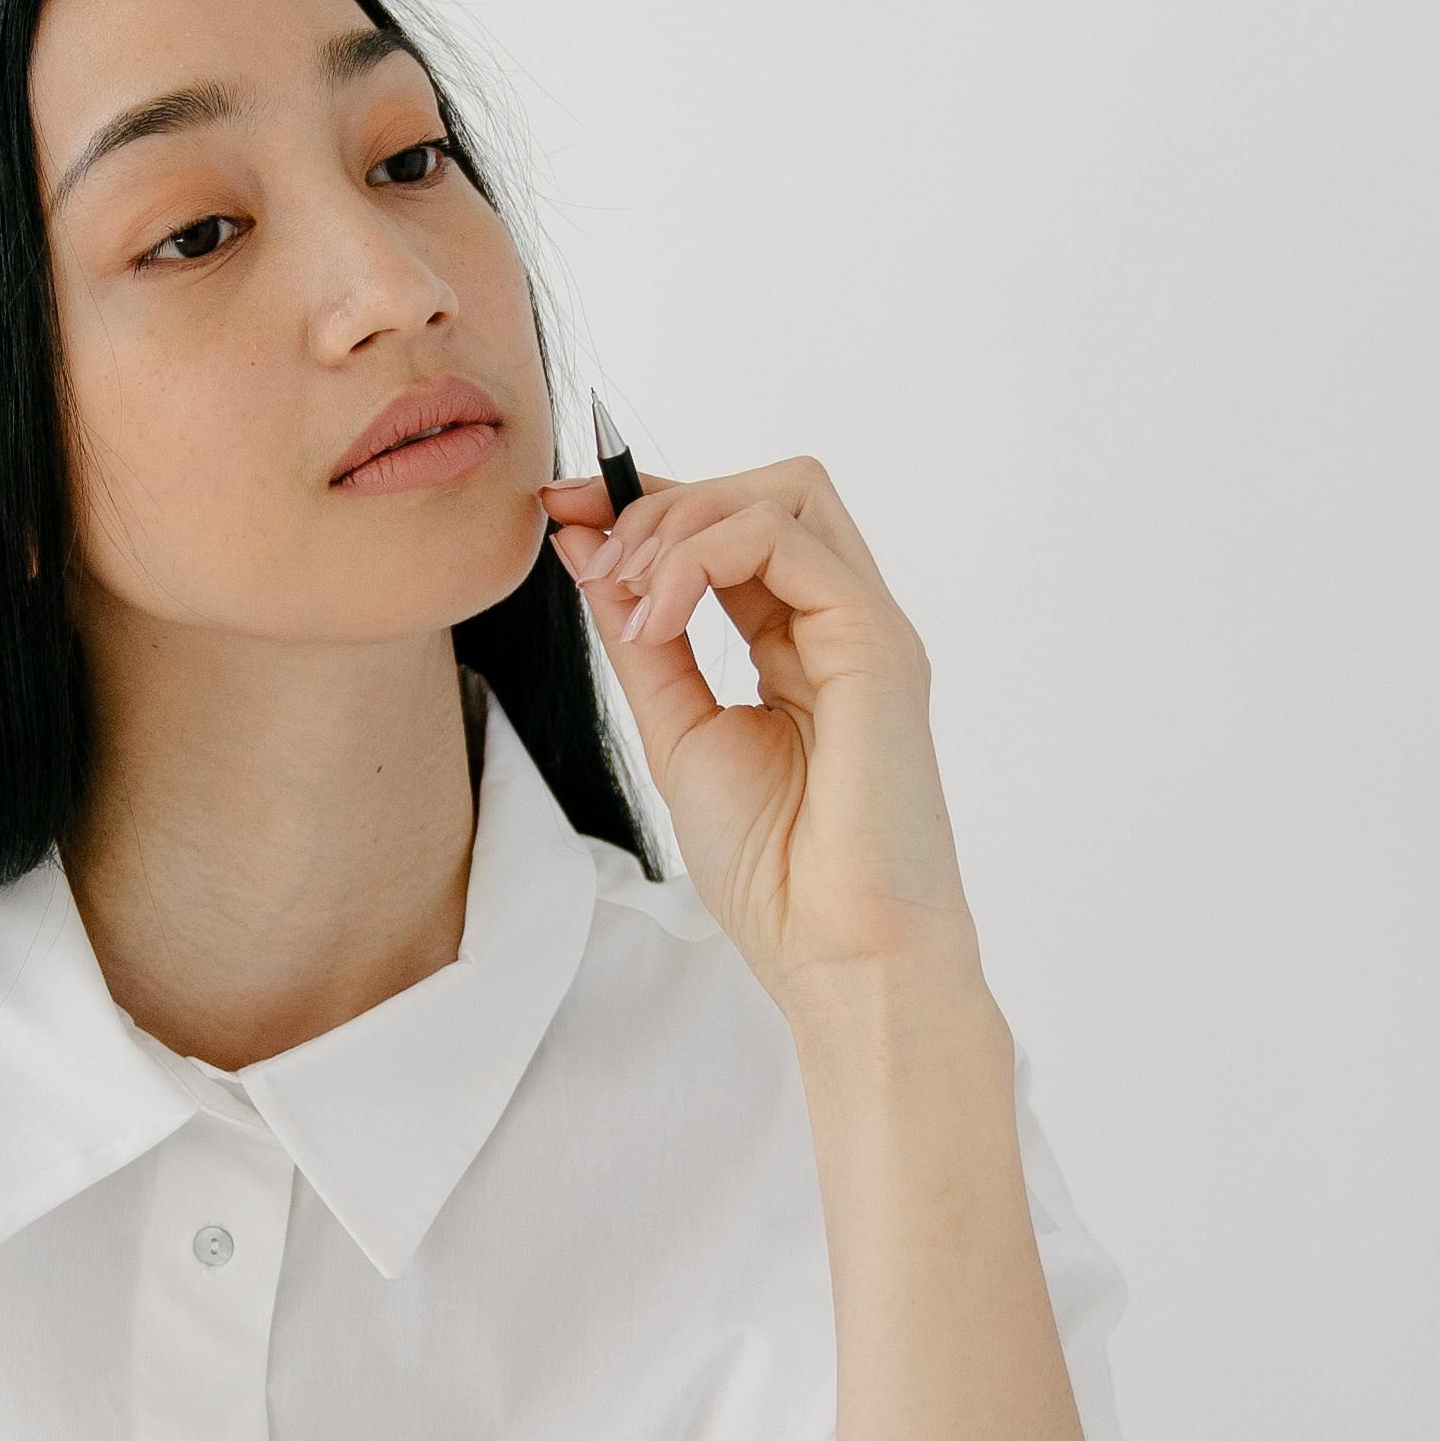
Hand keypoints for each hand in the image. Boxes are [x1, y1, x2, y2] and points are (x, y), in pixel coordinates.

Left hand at [545, 454, 975, 1013]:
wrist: (838, 951)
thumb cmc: (776, 869)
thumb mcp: (676, 729)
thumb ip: (639, 638)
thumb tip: (584, 546)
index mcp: (802, 644)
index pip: (734, 529)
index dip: (648, 504)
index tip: (562, 508)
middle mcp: (843, 624)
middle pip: (768, 489)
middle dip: (664, 501)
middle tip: (591, 551)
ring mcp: (867, 628)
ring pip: (785, 493)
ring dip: (683, 523)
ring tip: (627, 593)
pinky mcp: (877, 642)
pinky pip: (787, 540)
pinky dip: (703, 558)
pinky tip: (656, 616)